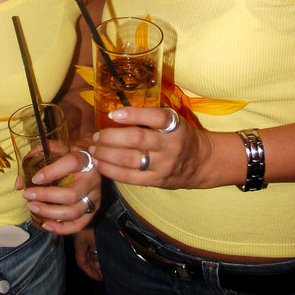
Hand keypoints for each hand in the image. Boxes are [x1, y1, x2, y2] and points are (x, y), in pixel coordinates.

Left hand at [22, 149, 100, 234]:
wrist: (91, 157)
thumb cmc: (70, 152)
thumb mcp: (55, 147)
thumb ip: (35, 158)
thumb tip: (19, 184)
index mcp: (85, 158)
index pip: (71, 163)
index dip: (52, 172)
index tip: (35, 178)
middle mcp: (93, 179)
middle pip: (71, 194)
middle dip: (46, 197)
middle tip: (28, 195)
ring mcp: (95, 196)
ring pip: (74, 212)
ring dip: (49, 213)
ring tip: (32, 207)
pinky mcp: (93, 210)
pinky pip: (78, 225)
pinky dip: (61, 229)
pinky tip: (45, 224)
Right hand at [74, 227, 101, 280]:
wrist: (90, 206)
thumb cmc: (93, 224)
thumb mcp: (94, 241)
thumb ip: (96, 254)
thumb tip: (99, 268)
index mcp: (80, 243)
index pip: (82, 262)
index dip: (89, 272)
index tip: (99, 278)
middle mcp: (81, 240)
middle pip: (86, 257)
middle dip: (94, 266)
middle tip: (104, 274)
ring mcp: (85, 235)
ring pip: (90, 251)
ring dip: (96, 258)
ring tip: (106, 266)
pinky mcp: (90, 230)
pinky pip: (92, 244)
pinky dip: (97, 250)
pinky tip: (105, 253)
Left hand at [91, 106, 213, 189]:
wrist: (201, 163)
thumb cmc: (179, 136)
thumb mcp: (173, 121)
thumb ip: (151, 117)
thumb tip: (117, 113)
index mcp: (175, 126)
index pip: (156, 117)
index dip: (133, 114)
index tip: (113, 114)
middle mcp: (170, 145)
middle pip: (136, 139)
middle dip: (110, 137)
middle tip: (95, 135)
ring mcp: (163, 165)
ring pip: (129, 160)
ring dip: (106, 154)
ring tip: (93, 150)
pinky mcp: (156, 181)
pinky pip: (129, 177)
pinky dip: (111, 171)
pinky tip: (100, 165)